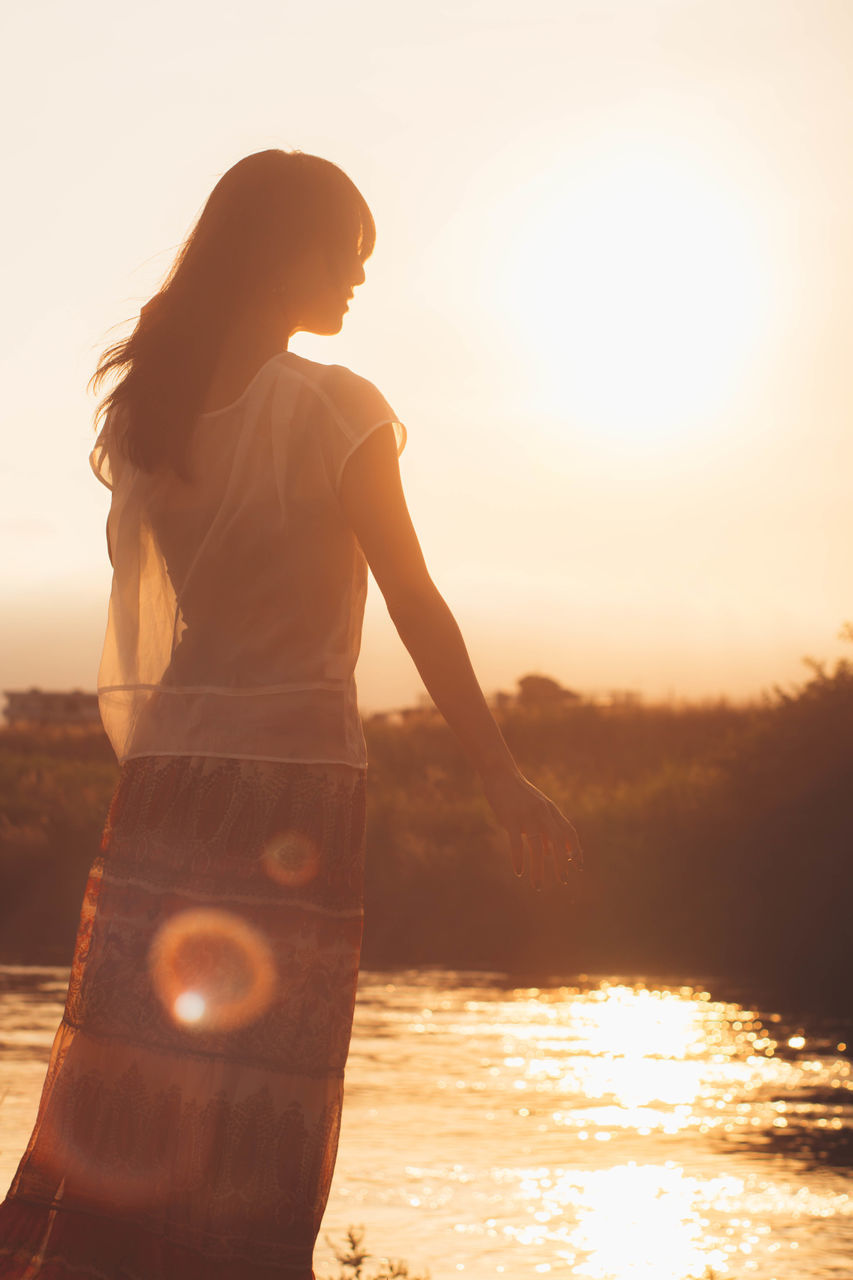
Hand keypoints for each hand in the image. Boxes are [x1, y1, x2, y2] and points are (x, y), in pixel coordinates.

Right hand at [480, 768, 582, 890]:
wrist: (500, 774)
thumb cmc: (518, 794)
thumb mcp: (537, 809)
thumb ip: (544, 828)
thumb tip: (550, 852)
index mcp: (551, 811)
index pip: (569, 832)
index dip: (576, 850)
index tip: (578, 867)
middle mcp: (542, 813)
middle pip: (558, 841)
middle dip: (561, 863)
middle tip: (563, 881)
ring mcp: (526, 815)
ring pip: (536, 847)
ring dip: (539, 869)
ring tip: (538, 885)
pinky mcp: (510, 818)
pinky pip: (516, 843)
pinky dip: (518, 860)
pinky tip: (519, 872)